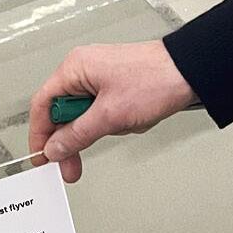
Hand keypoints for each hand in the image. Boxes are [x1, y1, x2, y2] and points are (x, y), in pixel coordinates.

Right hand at [29, 41, 194, 182]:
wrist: (192, 72)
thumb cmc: (156, 79)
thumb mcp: (110, 115)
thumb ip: (77, 135)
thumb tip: (54, 148)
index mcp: (74, 69)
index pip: (42, 105)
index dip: (40, 135)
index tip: (43, 157)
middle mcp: (83, 71)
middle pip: (62, 113)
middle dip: (75, 138)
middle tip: (72, 164)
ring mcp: (100, 78)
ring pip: (85, 116)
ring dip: (103, 128)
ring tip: (125, 123)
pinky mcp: (115, 87)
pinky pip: (103, 113)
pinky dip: (116, 122)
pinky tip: (133, 119)